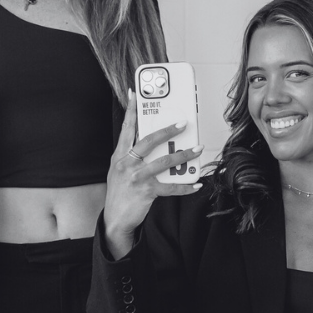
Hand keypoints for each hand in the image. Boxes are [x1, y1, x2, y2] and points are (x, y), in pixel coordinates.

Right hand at [103, 91, 202, 259]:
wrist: (115, 219)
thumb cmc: (120, 192)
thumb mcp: (119, 170)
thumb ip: (131, 155)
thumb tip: (152, 141)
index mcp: (119, 155)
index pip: (126, 128)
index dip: (131, 110)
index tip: (136, 93)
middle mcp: (126, 163)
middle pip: (149, 141)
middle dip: (168, 130)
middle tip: (183, 123)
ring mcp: (136, 177)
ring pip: (163, 162)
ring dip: (183, 155)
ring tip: (197, 149)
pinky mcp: (146, 192)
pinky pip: (170, 187)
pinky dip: (185, 186)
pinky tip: (196, 184)